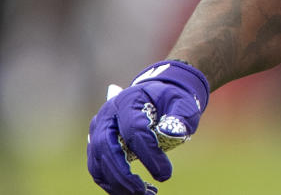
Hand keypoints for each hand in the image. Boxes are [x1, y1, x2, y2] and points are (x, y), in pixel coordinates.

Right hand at [87, 60, 209, 194]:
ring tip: (142, 193)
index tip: (166, 174)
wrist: (157, 96)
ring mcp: (97, 130)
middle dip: (122, 174)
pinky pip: (98, 169)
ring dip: (116, 184)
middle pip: (105, 147)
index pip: (134, 130)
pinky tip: (134, 191)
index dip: (149, 154)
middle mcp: (107, 114)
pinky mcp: (96, 145)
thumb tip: (173, 133)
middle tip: (142, 191)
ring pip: (97, 162)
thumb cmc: (171, 101)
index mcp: (129, 100)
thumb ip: (181, 117)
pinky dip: (112, 184)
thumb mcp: (183, 103)